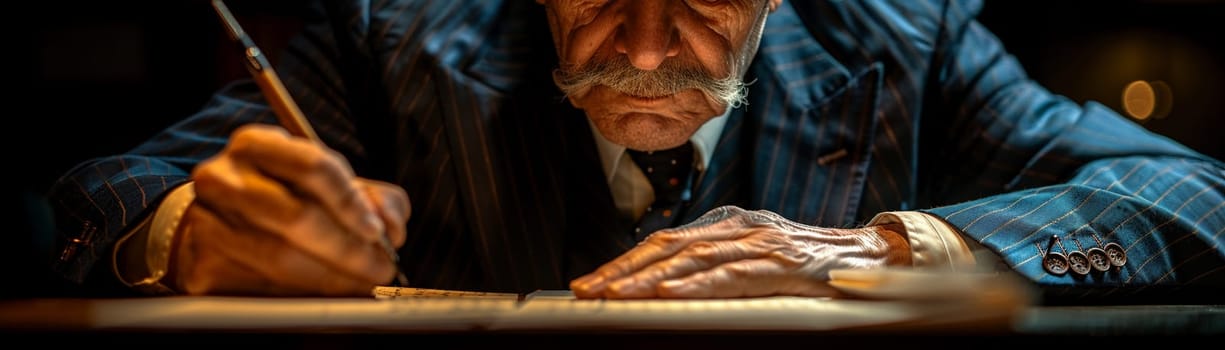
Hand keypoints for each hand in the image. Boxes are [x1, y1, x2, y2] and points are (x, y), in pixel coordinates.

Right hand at [168, 124, 410, 295]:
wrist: (216, 225)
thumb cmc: (286, 199)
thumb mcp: (329, 185)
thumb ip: (374, 198)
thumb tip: (392, 228)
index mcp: (257, 145)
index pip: (313, 166)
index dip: (351, 202)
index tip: (377, 231)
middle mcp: (223, 177)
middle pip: (297, 217)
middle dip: (349, 249)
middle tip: (379, 268)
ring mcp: (207, 221)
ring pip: (281, 259)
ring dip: (332, 279)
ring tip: (360, 284)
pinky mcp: (204, 264)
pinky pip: (262, 288)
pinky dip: (303, 295)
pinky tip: (324, 294)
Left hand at [570, 205, 910, 298]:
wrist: (867, 256)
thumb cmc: (808, 263)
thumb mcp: (755, 258)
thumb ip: (716, 266)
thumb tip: (666, 286)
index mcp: (726, 225)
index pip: (662, 243)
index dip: (622, 263)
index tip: (589, 284)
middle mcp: (737, 226)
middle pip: (666, 247)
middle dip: (621, 271)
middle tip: (585, 291)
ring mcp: (758, 241)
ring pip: (691, 259)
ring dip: (648, 279)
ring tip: (615, 295)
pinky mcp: (780, 261)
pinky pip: (731, 274)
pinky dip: (697, 285)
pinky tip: (670, 295)